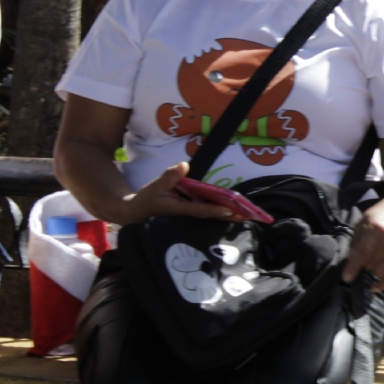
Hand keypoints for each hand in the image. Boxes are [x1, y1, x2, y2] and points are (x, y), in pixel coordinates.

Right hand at [102, 163, 236, 225]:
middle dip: (228, 217)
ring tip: (245, 215)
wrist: (136, 213)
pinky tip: (231, 212)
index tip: (230, 211)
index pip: (200, 210)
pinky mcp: (189, 216)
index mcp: (180, 210)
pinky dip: (217, 213)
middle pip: (211, 217)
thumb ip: (169, 177)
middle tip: (247, 217)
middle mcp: (187, 216)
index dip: (214, 210)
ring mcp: (189, 218)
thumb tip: (184, 165)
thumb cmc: (146, 200)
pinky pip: (205, 214)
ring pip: (210, 217)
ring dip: (226, 216)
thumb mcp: (155, 186)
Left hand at [343, 196, 383, 291]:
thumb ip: (355, 242)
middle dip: (364, 263)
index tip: (346, 277)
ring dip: (374, 270)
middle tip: (367, 254)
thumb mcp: (363, 222)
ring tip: (376, 258)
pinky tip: (375, 286)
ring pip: (380, 273)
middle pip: (370, 265)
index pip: (362, 253)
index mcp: (375, 229)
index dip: (353, 267)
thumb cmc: (381, 216)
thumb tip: (350, 262)